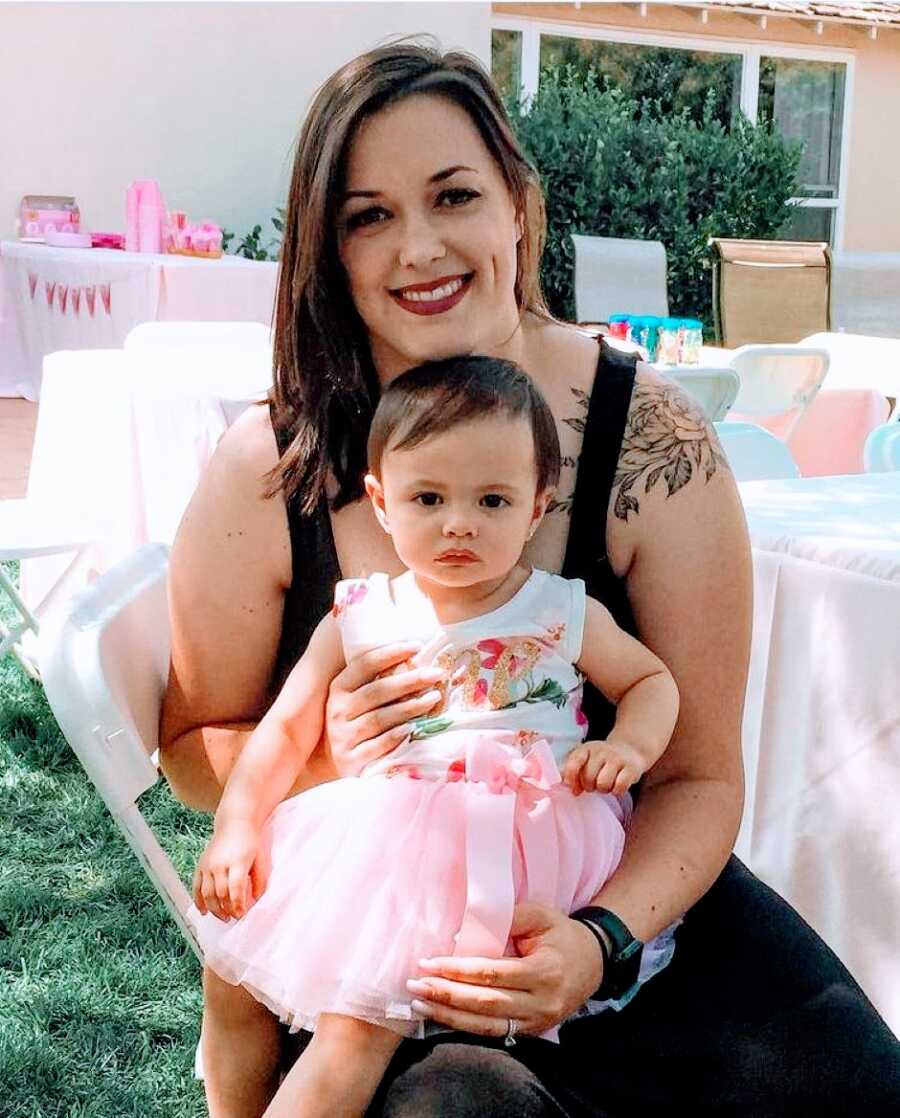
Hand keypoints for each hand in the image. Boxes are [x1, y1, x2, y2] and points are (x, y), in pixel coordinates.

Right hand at [192, 819, 266, 921]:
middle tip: (234, 918)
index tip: (241, 915)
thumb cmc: (250, 842)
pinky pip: (196, 887)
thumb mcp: (261, 858)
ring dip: (214, 909)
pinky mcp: (200, 865)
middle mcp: (220, 863)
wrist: (235, 823)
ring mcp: (208, 864)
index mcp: (238, 861)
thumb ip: (260, 880)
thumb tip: (256, 900)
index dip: (237, 904)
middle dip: (227, 909)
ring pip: (207, 893)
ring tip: (223, 918)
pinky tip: (204, 912)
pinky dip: (198, 901)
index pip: (235, 888)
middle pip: (220, 893)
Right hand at [323, 642, 447, 777]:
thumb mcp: (355, 698)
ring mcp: (342, 736)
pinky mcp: (350, 760)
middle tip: (436, 674)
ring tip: (434, 698)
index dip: (390, 653)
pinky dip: (395, 736)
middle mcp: (337, 710)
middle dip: (409, 680)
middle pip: (377, 691)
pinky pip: (377, 745)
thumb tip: (413, 654)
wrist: (331, 761)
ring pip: (379, 718)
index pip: (364, 664)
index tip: (417, 646)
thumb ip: (376, 679)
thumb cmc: (353, 722)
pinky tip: (413, 728)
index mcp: (339, 688)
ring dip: (409, 707)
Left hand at [406, 902, 603, 1038]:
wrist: (594, 963)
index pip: (492, 973)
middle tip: (415, 986)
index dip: (458, 970)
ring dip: (449, 1017)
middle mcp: (542, 1002)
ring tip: (419, 1006)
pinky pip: (494, 1033)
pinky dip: (465, 1027)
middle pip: (485, 1003)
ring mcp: (538, 1021)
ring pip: (486, 1025)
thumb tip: (461, 935)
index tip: (429, 962)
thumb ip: (505, 919)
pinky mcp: (532, 1031)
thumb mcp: (540, 915)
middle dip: (446, 996)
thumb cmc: (561, 934)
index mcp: (545, 970)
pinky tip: (442, 1019)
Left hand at [563, 739, 645, 796]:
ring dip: (604, 790)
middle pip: (588, 778)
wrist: (630, 750)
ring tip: (606, 784)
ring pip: (603, 784)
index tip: (574, 788)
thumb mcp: (586, 760)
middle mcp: (601, 751)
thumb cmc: (602, 760)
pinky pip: (619, 787)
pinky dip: (617, 791)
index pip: (574, 762)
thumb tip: (561, 784)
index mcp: (586, 749)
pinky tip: (617, 786)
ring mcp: (617, 758)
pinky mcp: (631, 767)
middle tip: (594, 784)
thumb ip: (572, 771)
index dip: (571, 777)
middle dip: (590, 786)